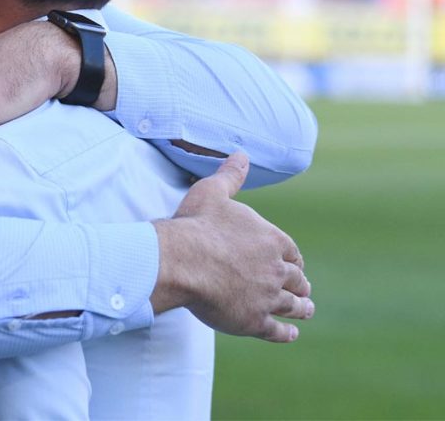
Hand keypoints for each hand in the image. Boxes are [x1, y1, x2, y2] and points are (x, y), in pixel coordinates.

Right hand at [151, 153, 313, 342]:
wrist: (181, 261)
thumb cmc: (195, 225)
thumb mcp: (213, 192)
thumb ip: (231, 175)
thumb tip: (241, 154)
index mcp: (271, 239)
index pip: (291, 251)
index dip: (293, 258)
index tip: (294, 262)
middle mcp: (276, 269)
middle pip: (297, 279)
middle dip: (301, 283)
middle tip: (303, 288)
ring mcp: (267, 297)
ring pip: (293, 306)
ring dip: (302, 308)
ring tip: (306, 310)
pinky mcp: (254, 321)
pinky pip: (276, 331)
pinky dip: (286, 333)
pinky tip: (291, 334)